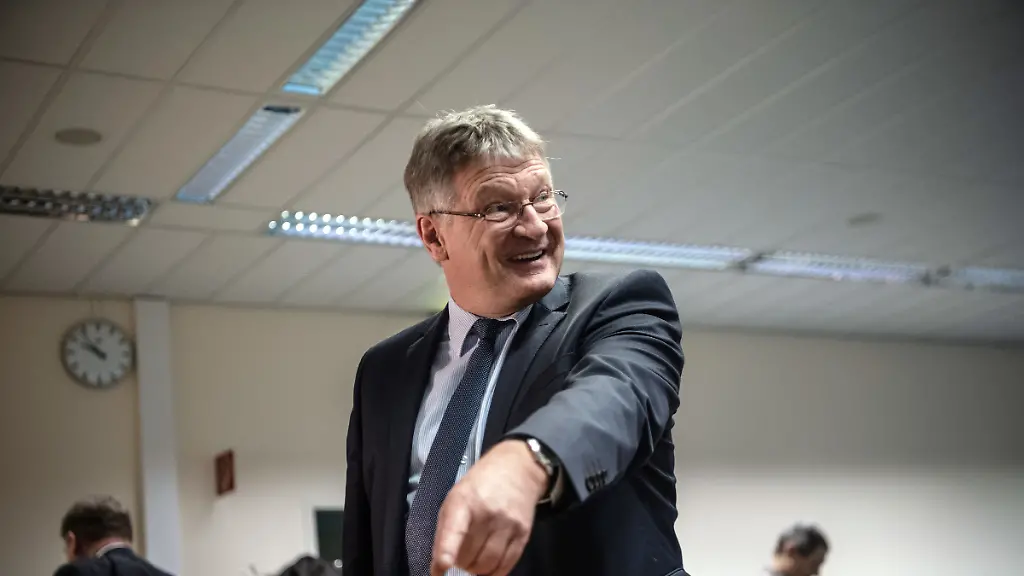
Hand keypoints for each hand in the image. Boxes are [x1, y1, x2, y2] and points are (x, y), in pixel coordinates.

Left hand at [431, 439, 548, 575]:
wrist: (518, 468)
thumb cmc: (480, 484)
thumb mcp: (456, 497)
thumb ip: (446, 529)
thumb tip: (440, 565)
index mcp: (464, 501)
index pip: (454, 530)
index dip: (447, 551)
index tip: (442, 566)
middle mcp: (488, 513)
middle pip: (470, 555)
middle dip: (461, 562)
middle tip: (459, 555)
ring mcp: (508, 524)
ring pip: (488, 564)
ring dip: (477, 570)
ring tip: (473, 561)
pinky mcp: (524, 534)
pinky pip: (507, 565)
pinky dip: (494, 573)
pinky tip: (489, 568)